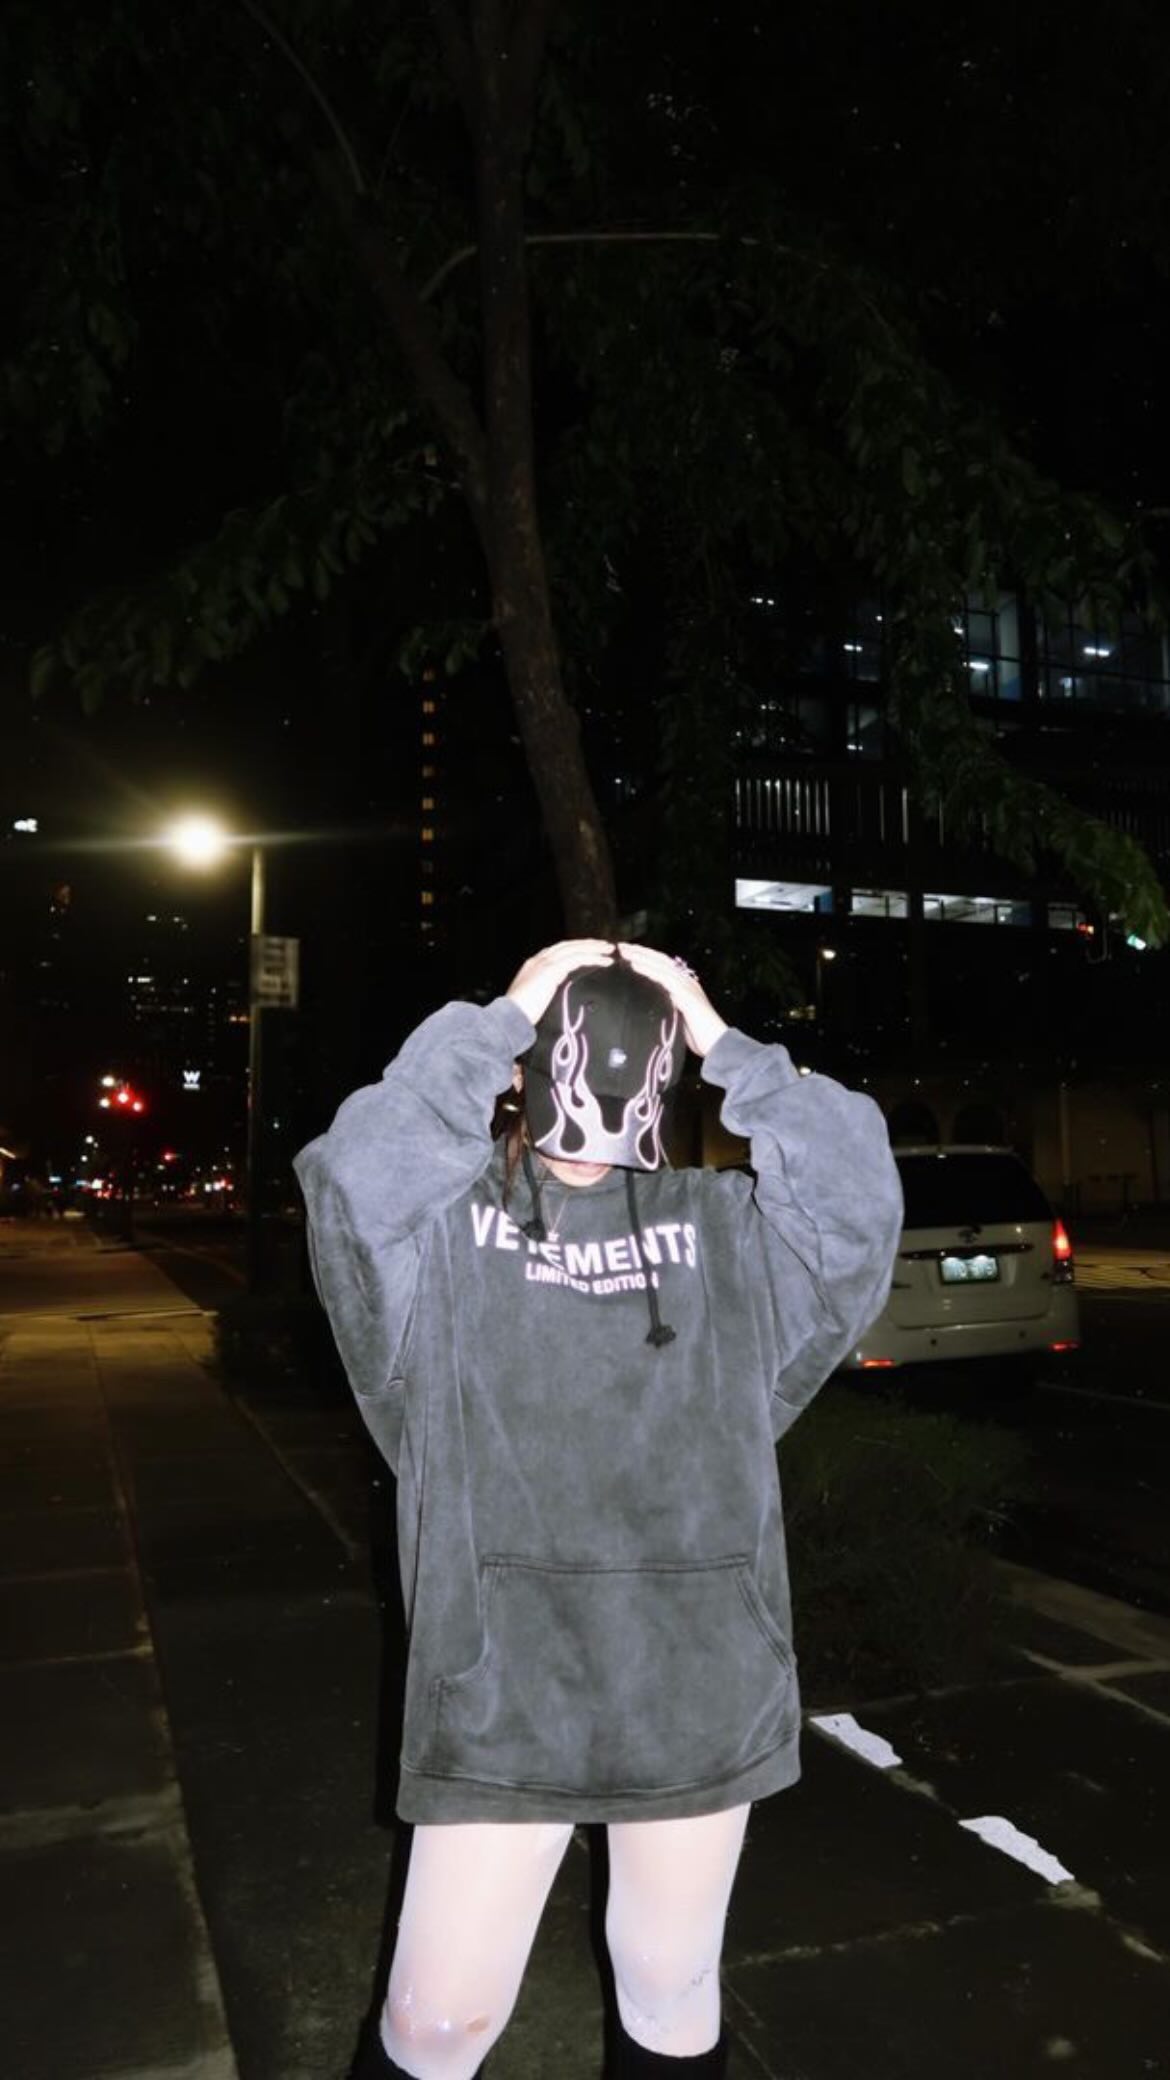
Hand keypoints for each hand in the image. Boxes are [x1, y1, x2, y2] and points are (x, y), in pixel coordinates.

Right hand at [505, 939, 615, 1024]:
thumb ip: (546, 992)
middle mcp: (539, 960)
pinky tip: (604, 961)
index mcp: (533, 965)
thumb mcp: (534, 999)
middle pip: (568, 946)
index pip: (559, 951)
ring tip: (609, 950)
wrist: (509, 1017)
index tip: (590, 950)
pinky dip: (593, 958)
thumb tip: (559, 997)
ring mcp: (544, 963)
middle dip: (587, 944)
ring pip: (575, 949)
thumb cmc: (520, 1015)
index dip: (576, 949)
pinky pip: (577, 959)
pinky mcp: (551, 970)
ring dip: (594, 948)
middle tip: (605, 946)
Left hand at [617, 943, 727, 1057]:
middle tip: (622, 946)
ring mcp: (687, 986)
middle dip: (641, 952)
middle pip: (661, 960)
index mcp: (685, 985)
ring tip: (625, 952)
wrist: (717, 1044)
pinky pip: (663, 977)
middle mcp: (687, 981)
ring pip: (660, 965)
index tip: (629, 953)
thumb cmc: (699, 1035)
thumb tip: (649, 1005)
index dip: (647, 957)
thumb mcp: (679, 1017)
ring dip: (641, 956)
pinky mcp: (685, 994)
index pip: (663, 965)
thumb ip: (668, 1007)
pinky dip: (648, 970)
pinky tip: (635, 965)